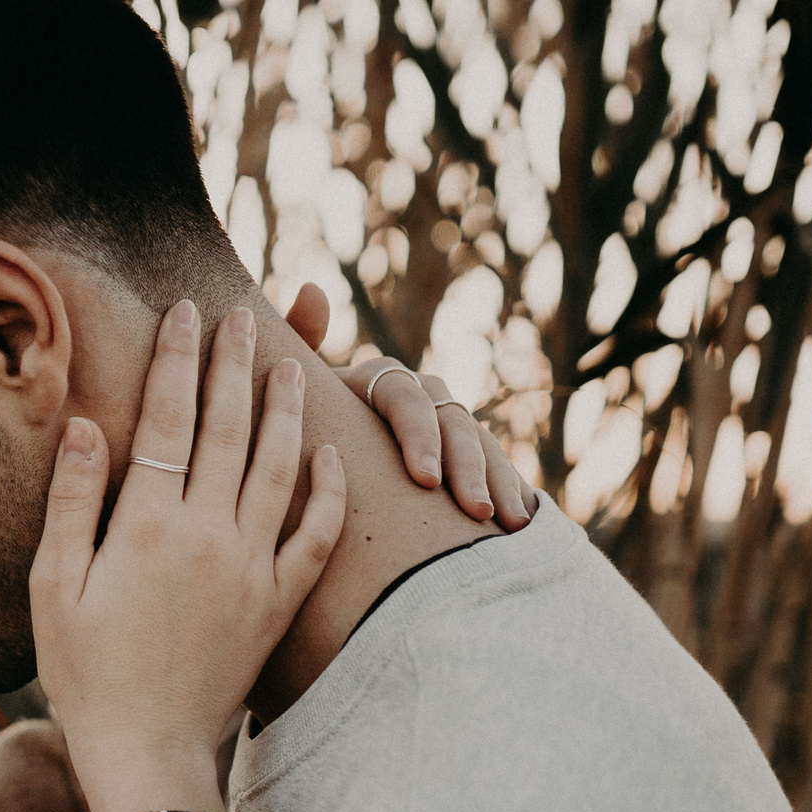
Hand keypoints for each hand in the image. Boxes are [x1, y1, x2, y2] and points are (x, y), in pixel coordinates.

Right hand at [31, 301, 344, 811]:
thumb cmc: (85, 672)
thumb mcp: (55, 586)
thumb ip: (72, 501)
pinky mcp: (278, 604)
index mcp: (147, 528)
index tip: (186, 313)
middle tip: (240, 318)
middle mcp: (209, 538)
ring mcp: (252, 570)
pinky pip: (315, 536)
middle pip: (229, 431)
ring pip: (280, 470)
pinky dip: (328, 491)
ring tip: (292, 363)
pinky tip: (332, 456)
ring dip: (287, 411)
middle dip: (235, 365)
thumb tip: (89, 425)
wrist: (147, 751)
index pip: (170, 422)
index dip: (178, 361)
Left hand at [285, 280, 533, 528]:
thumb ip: (298, 343)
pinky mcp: (462, 458)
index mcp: (376, 381)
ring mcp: (444, 426)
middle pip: (453, 424)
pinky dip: (510, 490)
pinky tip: (522, 522)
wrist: (307, 466)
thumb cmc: (292, 425)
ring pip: (481, 446)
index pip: (406, 400)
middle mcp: (417, 397)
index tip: (426, 480)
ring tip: (508, 523)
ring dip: (499, 481)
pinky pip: (495, 469)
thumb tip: (313, 288)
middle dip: (469, 467)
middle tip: (476, 511)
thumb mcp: (289, 391)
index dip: (420, 437)